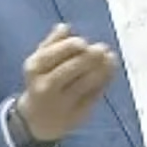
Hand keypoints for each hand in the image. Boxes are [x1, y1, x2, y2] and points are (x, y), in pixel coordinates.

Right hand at [16, 23, 116, 141]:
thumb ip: (52, 42)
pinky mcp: (76, 115)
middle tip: (103, 48)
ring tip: (111, 58)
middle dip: (89, 57)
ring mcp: (61, 103)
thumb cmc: (42, 80)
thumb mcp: (40, 61)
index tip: (84, 42)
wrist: (38, 119)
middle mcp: (45, 87)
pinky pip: (93, 96)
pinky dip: (104, 82)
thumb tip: (65, 27)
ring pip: (84, 84)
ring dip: (101, 69)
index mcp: (35, 68)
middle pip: (69, 70)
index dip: (69, 47)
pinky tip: (110, 72)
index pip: (52, 55)